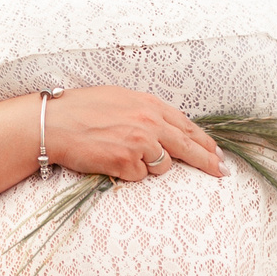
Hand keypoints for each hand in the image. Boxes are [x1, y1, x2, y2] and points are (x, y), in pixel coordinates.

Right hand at [44, 87, 224, 182]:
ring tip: (121, 153)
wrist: (54, 123)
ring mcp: (139, 144)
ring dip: (149, 165)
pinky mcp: (126, 163)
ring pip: (163, 166)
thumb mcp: (120, 98)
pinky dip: (128, 173)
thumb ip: (146, 112)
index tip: (217, 153)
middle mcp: (149, 123)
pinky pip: (139, 176)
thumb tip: (167, 128)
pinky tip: (110, 160)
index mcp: (149, 104)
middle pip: (188, 147)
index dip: (205, 142)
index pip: (187, 126)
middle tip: (222, 172)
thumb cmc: (80, 109)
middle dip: (208, 161)